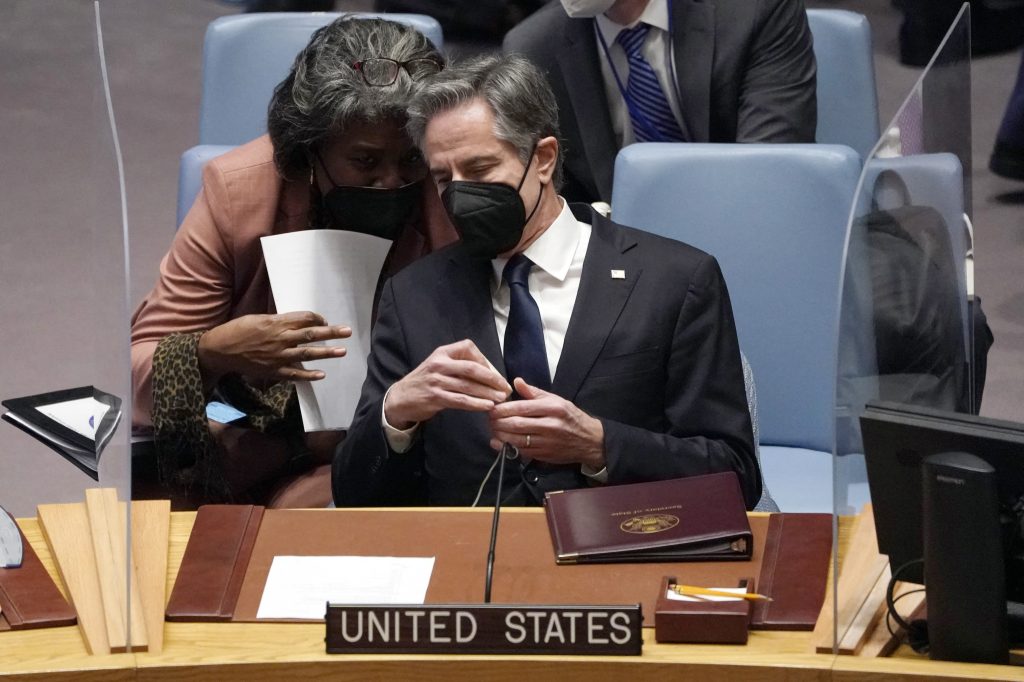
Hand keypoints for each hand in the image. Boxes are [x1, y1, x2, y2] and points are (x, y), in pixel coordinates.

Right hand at [197, 311, 350, 382]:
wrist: (220, 350)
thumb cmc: (238, 330)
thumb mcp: (258, 318)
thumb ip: (278, 321)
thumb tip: (296, 321)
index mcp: (276, 323)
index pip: (304, 318)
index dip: (317, 318)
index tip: (325, 320)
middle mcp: (280, 339)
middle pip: (310, 334)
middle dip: (331, 332)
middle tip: (347, 331)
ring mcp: (278, 356)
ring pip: (307, 354)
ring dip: (326, 353)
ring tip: (343, 351)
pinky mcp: (273, 371)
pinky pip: (294, 374)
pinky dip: (308, 375)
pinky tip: (322, 375)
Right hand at [384, 339, 511, 428]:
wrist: (400, 398)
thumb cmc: (426, 382)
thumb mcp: (439, 366)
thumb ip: (460, 366)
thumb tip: (490, 374)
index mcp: (442, 352)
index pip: (468, 348)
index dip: (484, 359)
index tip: (494, 373)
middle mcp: (439, 364)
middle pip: (472, 368)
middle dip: (492, 378)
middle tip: (505, 387)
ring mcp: (436, 380)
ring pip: (468, 386)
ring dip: (487, 393)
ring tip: (501, 399)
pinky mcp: (435, 397)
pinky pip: (460, 400)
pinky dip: (476, 404)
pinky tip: (487, 406)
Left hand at [489, 378, 605, 469]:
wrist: (589, 440)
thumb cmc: (571, 417)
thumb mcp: (556, 400)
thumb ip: (534, 392)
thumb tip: (516, 382)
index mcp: (553, 408)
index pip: (522, 407)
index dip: (503, 409)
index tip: (492, 408)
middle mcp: (550, 425)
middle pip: (517, 424)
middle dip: (498, 422)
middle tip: (489, 419)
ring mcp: (547, 442)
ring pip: (517, 439)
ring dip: (500, 435)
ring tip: (493, 429)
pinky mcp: (545, 455)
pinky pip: (522, 451)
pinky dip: (508, 447)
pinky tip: (500, 442)